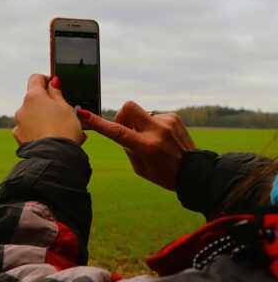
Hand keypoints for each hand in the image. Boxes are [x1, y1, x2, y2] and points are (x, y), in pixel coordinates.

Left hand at [13, 74, 85, 144]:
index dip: (47, 80)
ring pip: (32, 116)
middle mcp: (22, 108)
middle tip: (63, 111)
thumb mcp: (65, 107)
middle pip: (34, 99)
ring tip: (61, 129)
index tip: (56, 86)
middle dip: (47, 103)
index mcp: (33, 96)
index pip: (36, 78)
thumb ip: (56, 92)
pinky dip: (38, 131)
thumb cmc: (63, 129)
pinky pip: (29, 130)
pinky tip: (51, 138)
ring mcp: (19, 124)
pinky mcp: (19, 138)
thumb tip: (52, 82)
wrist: (55, 158)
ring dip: (43, 118)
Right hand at [78, 101, 195, 190]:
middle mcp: (157, 131)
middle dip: (123, 115)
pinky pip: (154, 116)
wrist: (196, 172)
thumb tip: (121, 128)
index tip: (84, 114)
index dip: (98, 123)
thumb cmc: (165, 174)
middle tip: (126, 129)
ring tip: (153, 141)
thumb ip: (127, 147)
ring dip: (141, 125)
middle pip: (129, 107)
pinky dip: (154, 126)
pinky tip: (163, 139)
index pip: (118, 132)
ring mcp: (167, 122)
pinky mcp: (174, 117)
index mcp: (147, 147)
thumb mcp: (140, 168)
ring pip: (142, 114)